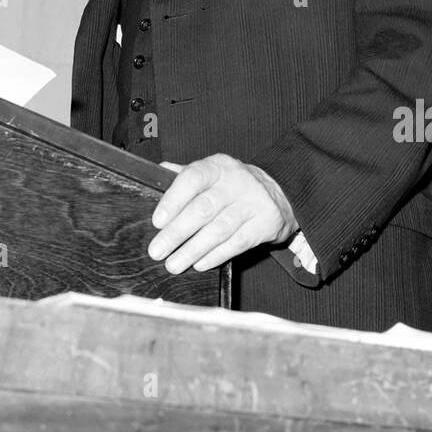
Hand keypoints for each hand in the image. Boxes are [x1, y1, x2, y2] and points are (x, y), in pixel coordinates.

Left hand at [149, 154, 296, 272]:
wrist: (277, 194)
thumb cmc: (232, 186)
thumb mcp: (211, 173)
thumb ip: (184, 175)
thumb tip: (154, 176)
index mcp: (217, 166)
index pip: (192, 178)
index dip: (173, 200)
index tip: (157, 222)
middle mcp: (235, 181)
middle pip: (203, 208)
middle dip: (177, 233)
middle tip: (157, 251)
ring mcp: (252, 202)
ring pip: (219, 229)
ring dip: (193, 250)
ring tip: (174, 264)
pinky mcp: (265, 223)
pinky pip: (237, 243)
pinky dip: (216, 255)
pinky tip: (199, 264)